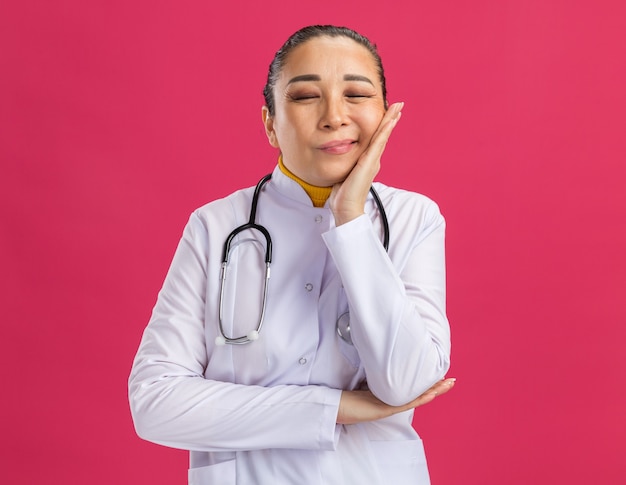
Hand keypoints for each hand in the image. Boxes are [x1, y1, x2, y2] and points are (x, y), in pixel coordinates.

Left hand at [329, 102, 403, 225]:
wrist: (346, 208)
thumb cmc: (343, 195)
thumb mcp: (344, 173)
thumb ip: (346, 164)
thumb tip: (340, 158)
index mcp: (367, 162)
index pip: (376, 140)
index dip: (383, 126)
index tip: (389, 114)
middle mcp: (373, 160)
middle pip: (383, 135)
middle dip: (391, 119)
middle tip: (399, 105)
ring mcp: (372, 161)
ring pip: (383, 136)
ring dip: (390, 120)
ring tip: (398, 108)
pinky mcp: (369, 163)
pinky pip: (378, 143)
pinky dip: (384, 131)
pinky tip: (390, 121)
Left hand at [336, 377, 454, 424]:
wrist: (337, 409)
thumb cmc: (348, 397)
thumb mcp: (366, 380)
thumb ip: (377, 373)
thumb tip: (384, 357)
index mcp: (391, 396)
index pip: (414, 388)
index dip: (428, 382)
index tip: (441, 374)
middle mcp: (393, 402)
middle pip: (420, 393)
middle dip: (437, 386)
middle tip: (452, 380)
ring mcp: (390, 407)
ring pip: (417, 398)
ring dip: (433, 391)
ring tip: (447, 385)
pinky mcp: (384, 410)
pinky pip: (405, 403)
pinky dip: (419, 398)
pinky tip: (430, 393)